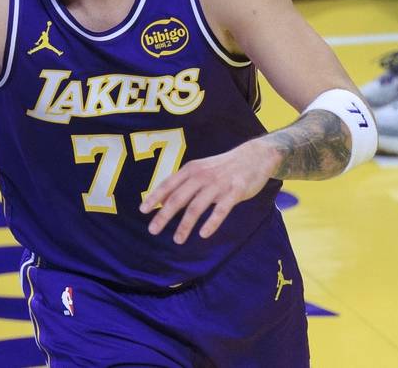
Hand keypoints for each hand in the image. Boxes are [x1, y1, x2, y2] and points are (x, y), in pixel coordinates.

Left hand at [139, 139, 278, 243]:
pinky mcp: (235, 192)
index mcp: (191, 170)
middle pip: (178, 198)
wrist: (254, 156)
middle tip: (152, 230)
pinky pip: (221, 210)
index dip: (154, 198)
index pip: (168, 185)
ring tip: (177, 240)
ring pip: (197, 207)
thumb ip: (183, 183)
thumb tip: (162, 200)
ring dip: (185, 225)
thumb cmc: (222, 167)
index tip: (142, 211)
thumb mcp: (200, 169)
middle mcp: (201, 176)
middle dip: (164, 215)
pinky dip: (211, 223)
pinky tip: (203, 234)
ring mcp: (218, 184)